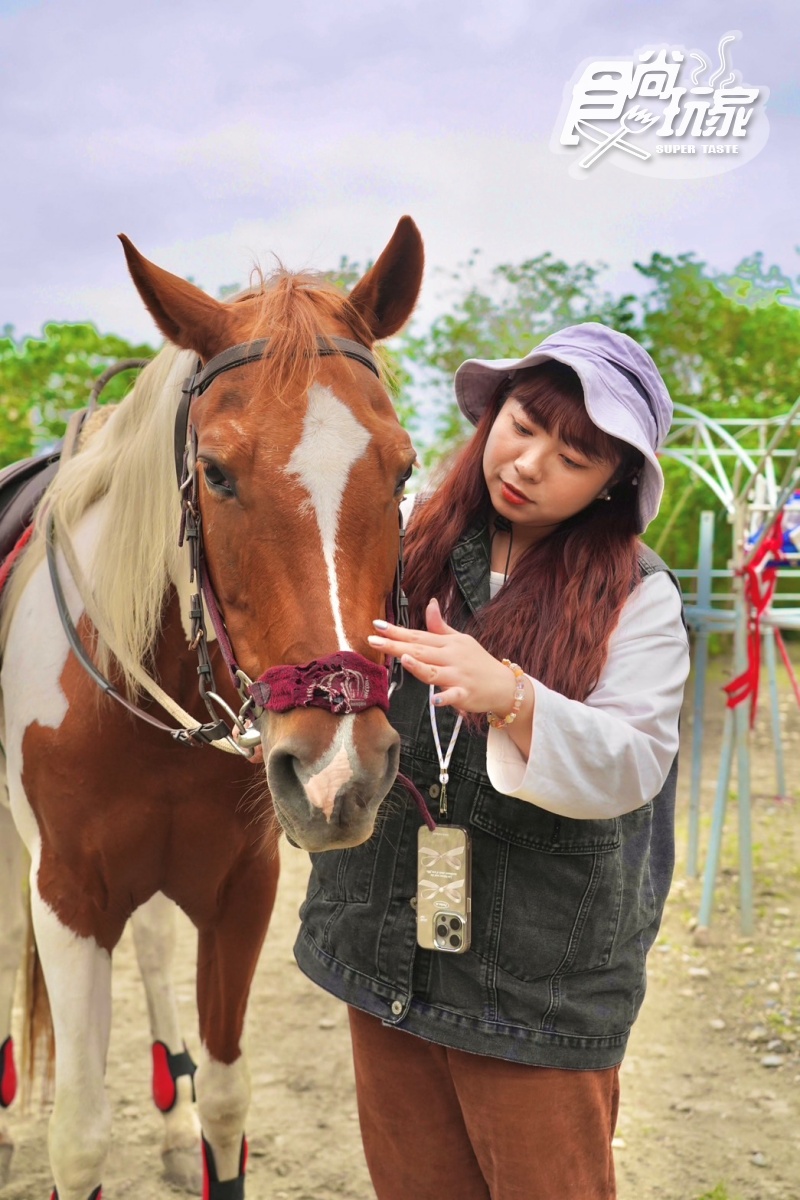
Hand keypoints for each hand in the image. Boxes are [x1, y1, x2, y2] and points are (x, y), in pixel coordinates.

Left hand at [368, 598, 519, 715]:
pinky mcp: (466, 694)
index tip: (377, 625)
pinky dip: (445, 698)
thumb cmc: (478, 662)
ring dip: (419, 666)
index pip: (419, 635)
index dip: (397, 630)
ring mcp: (459, 676)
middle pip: (421, 651)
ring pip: (435, 672)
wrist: (504, 685)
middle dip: (396, 645)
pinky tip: (435, 700)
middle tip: (373, 640)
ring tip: (404, 659)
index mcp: (448, 643)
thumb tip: (430, 603)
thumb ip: (440, 626)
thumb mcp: (461, 640)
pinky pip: (454, 696)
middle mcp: (452, 657)